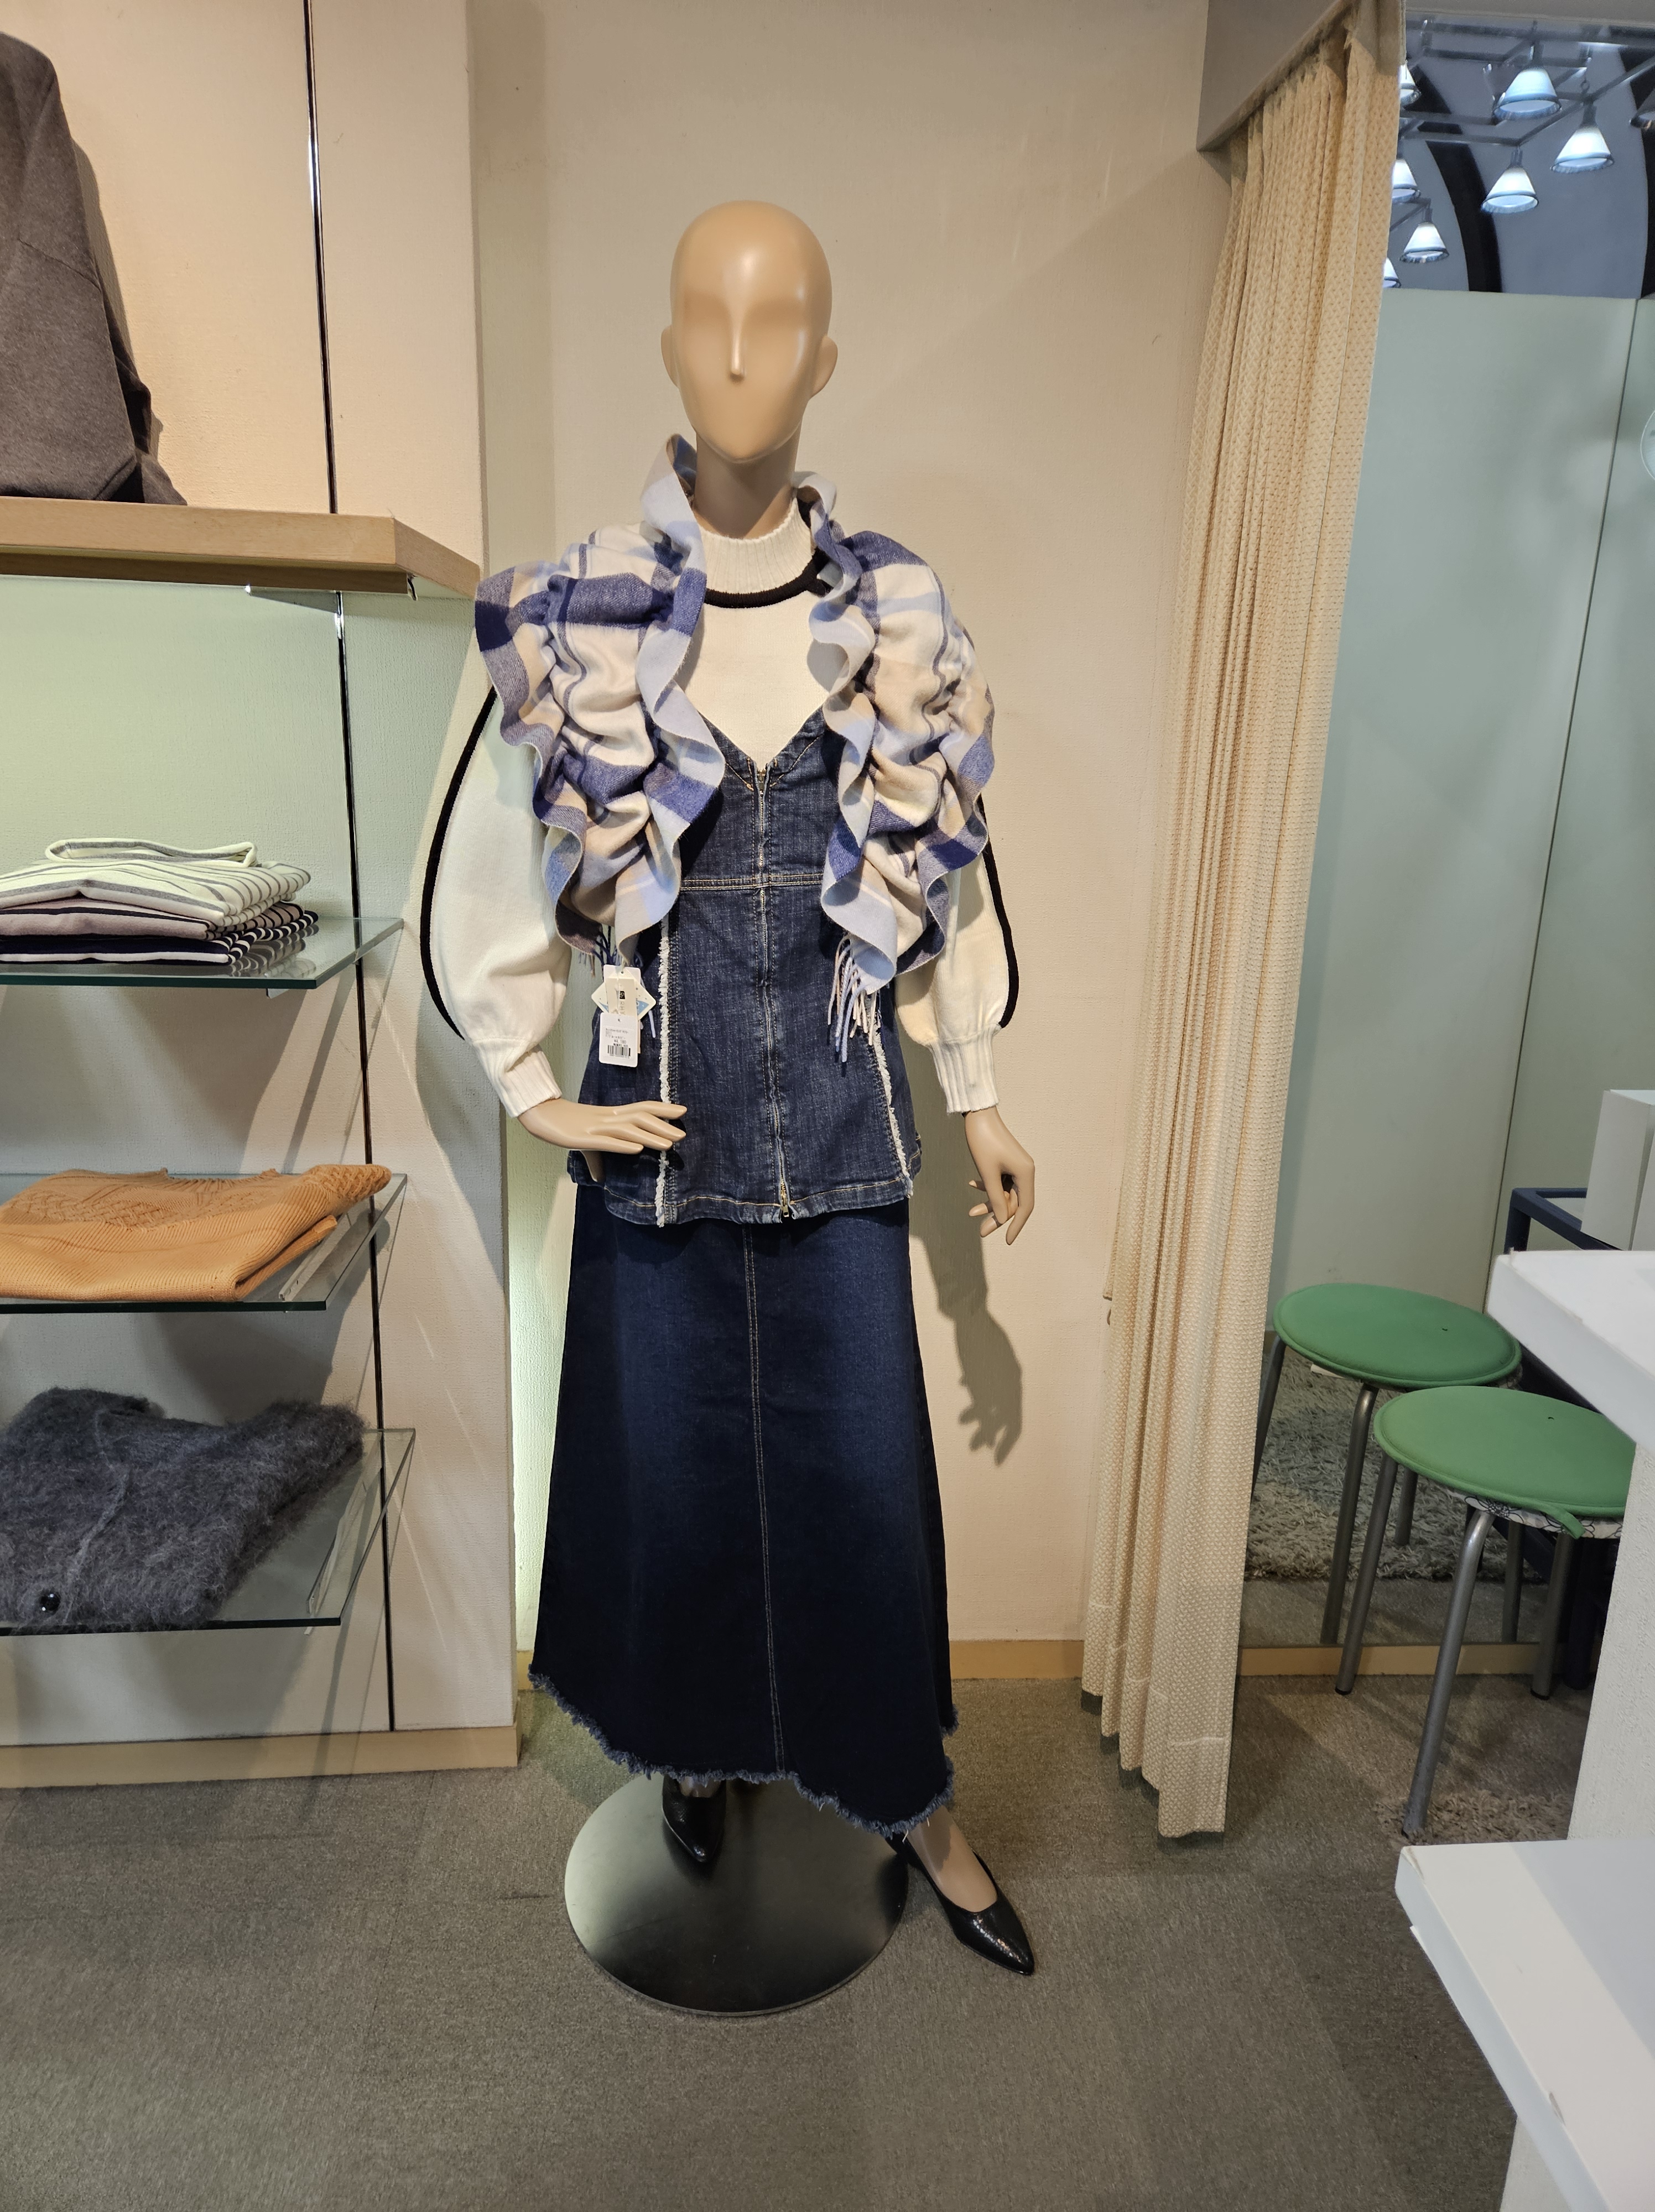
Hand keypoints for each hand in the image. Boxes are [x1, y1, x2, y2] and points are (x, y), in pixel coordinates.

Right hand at [517, 1096, 685, 1182]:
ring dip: (649, 1137)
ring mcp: (595, 1128)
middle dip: (662, 1126)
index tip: (683, 1111)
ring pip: (627, 1130)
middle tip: (683, 1135)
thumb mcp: (585, 1144)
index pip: (641, 1108)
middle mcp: (607, 1119)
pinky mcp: (582, 1139)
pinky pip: (605, 1142)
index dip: (662, 1109)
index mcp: (610, 1116)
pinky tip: (637, 1149)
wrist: (540, 1115)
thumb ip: (597, 1159)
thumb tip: (600, 1179)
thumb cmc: (565, 1126)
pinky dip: (622, 1145)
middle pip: (639, 1118)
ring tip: (669, 1144)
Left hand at [963, 1106, 1034, 1246]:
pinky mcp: (1006, 1162)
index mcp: (1025, 1173)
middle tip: (981, 1231)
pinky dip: (987, 1186)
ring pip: (1004, 1192)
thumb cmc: (983, 1141)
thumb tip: (1002, 1219)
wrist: (978, 1114)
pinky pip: (999, 1181)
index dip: (1017, 1225)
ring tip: (971, 1212)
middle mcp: (1024, 1171)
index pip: (1025, 1207)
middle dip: (997, 1216)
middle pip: (1013, 1201)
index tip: (1008, 1241)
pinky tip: (970, 1184)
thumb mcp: (987, 1173)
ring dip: (989, 1202)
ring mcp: (1015, 1166)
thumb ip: (995, 1198)